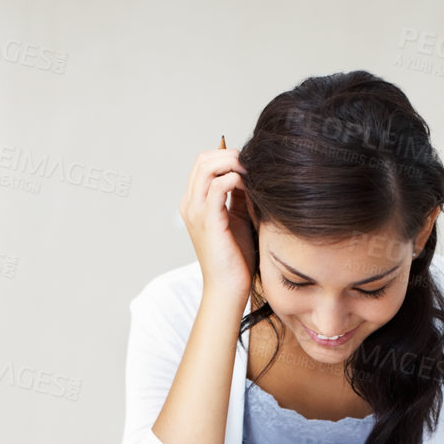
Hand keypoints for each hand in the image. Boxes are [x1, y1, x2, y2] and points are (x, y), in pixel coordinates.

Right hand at [178, 146, 255, 307]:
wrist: (228, 288)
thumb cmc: (235, 258)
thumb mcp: (239, 218)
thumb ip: (240, 196)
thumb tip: (251, 173)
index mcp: (194, 203)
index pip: (203, 163)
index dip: (226, 156)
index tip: (249, 166)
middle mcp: (190, 204)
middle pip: (203, 159)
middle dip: (230, 155)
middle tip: (252, 165)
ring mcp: (196, 212)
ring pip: (207, 167)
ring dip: (232, 163)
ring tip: (251, 174)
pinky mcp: (209, 221)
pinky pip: (218, 186)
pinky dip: (235, 179)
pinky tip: (249, 187)